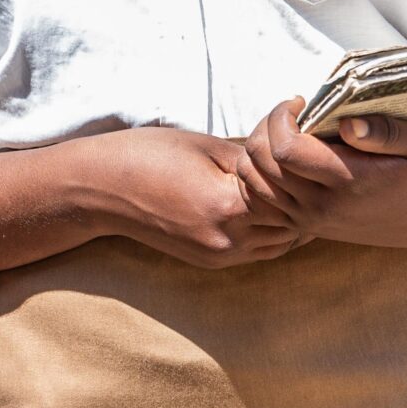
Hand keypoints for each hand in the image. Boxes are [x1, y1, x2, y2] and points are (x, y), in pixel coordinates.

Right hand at [85, 125, 299, 268]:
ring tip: (290, 188)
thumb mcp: (207, 146)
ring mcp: (218, 257)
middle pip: (291, 226)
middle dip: (300, 198)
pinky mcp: (209, 261)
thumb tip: (288, 158)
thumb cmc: (150, 154)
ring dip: (287, 219)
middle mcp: (227, 241)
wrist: (102, 188)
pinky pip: (256, 252)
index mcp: (228, 207)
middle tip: (304, 170)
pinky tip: (266, 206)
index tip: (299, 148)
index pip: (291, 195)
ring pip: (279, 245)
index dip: (298, 171)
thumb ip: (253, 159)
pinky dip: (268, 232)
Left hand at [238, 104, 406, 250]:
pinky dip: (256, 174)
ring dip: (258, 149)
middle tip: (291, 113)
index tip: (300, 102)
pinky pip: (258, 201)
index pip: (285, 149)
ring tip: (286, 131)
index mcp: (349, 182)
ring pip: (253, 181)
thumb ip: (387, 132)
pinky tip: (281, 157)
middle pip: (261, 162)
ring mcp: (310, 220)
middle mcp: (322, 207)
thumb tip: (348, 125)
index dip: (281, 117)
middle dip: (266, 126)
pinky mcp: (305, 227)